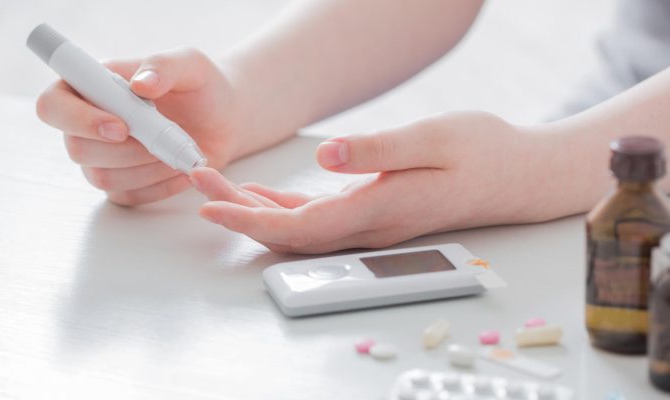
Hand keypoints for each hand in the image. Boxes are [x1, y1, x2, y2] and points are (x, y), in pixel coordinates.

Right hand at [36, 47, 239, 204]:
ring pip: (103, 177)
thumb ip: (164, 66)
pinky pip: (128, 196)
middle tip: (166, 136)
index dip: (79, 120)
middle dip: (128, 149)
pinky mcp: (123, 185)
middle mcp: (87, 124)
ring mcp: (102, 159)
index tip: (122, 127)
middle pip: (78, 149)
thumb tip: (139, 85)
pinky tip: (181, 167)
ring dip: (147, 167)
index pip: (52, 106)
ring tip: (179, 148)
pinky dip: (159, 185)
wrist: (225, 119)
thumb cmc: (202, 86)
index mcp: (90, 87)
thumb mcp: (190, 64)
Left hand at [191, 111, 562, 253]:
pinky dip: (284, 207)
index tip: (209, 206)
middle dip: (239, 213)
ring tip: (219, 186)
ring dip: (256, 211)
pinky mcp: (377, 211)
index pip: (299, 228)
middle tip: (200, 185)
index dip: (249, 220)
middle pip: (290, 233)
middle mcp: (370, 226)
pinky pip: (319, 217)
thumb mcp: (431, 139)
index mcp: (378, 210)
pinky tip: (264, 194)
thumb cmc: (481, 152)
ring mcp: (373, 222)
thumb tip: (325, 158)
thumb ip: (377, 151)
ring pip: (301, 227)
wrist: (517, 174)